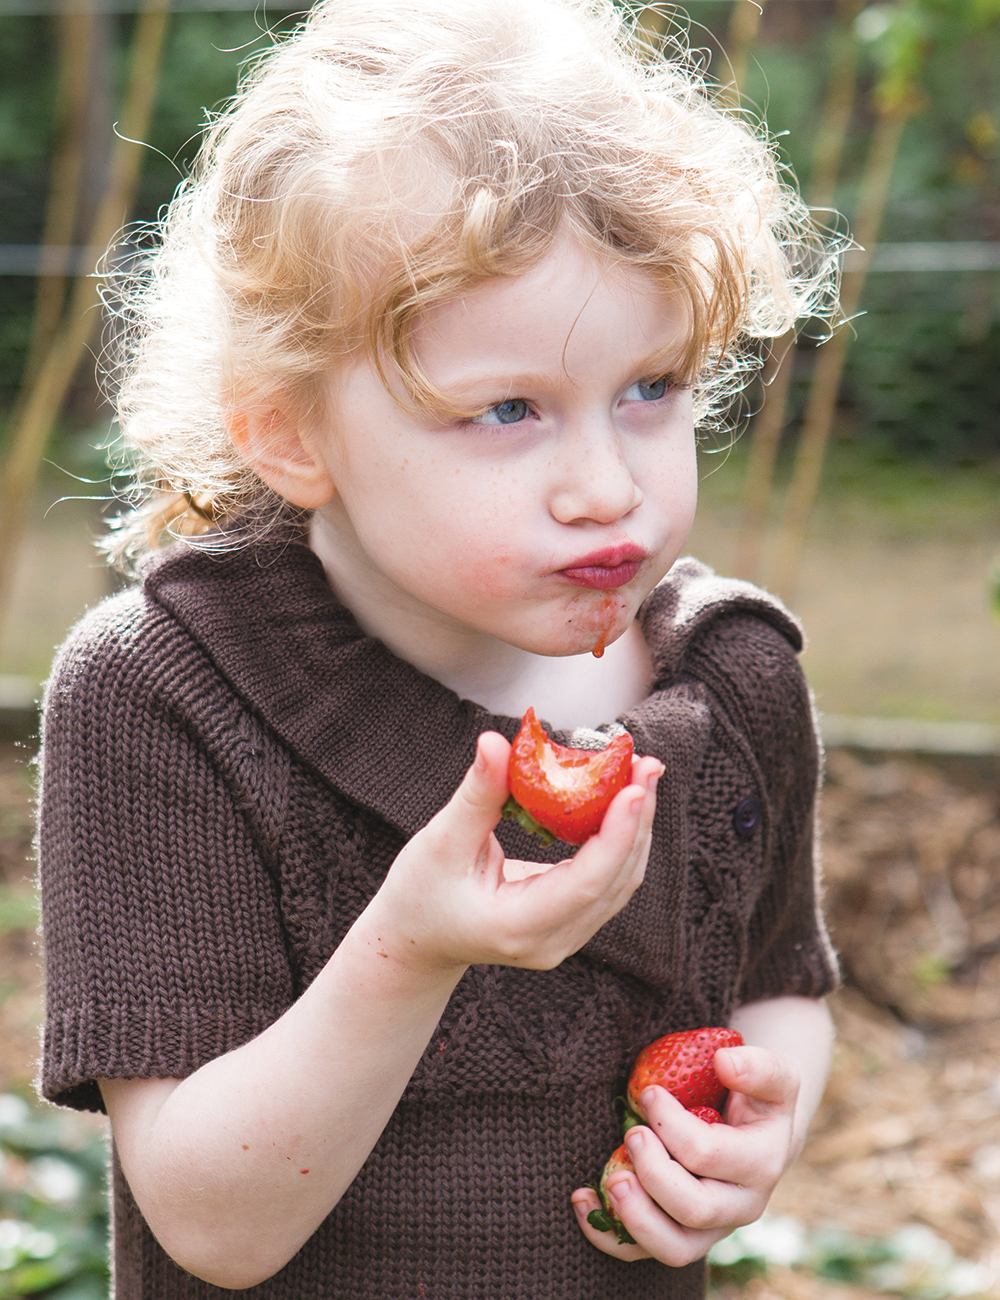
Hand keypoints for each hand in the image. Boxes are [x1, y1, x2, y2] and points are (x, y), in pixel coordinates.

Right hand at [367, 730, 662, 974]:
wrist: (416, 940)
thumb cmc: (419, 893)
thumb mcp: (440, 841)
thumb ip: (477, 794)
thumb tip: (497, 741)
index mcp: (518, 927)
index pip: (584, 883)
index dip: (615, 835)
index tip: (632, 788)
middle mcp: (552, 941)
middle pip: (615, 881)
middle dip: (636, 819)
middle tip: (645, 764)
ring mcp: (566, 938)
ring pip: (620, 882)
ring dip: (635, 826)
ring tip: (641, 772)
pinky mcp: (570, 922)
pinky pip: (608, 881)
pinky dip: (620, 839)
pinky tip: (623, 799)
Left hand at [570, 1045, 799, 1264]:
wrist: (758, 1134)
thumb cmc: (757, 1097)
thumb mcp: (773, 1077)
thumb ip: (759, 1066)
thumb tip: (724, 1062)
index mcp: (762, 1166)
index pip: (709, 1155)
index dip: (671, 1125)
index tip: (649, 1093)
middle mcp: (740, 1207)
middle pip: (694, 1209)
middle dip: (653, 1172)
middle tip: (631, 1133)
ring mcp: (710, 1230)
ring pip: (673, 1248)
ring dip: (634, 1216)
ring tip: (610, 1178)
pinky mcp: (680, 1237)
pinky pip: (642, 1253)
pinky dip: (607, 1235)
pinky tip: (582, 1197)